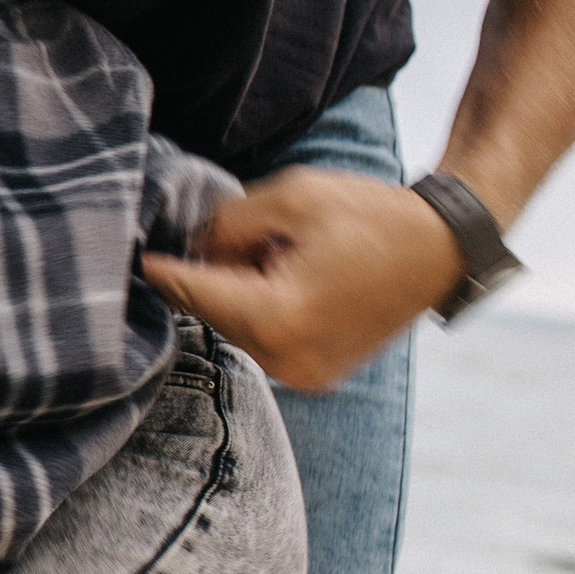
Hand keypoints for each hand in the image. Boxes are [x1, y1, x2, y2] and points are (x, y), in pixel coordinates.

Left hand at [140, 166, 463, 392]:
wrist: (442, 248)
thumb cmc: (370, 216)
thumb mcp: (289, 198)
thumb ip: (227, 225)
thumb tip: (192, 249)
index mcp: (279, 316)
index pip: (194, 294)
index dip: (162, 271)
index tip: (132, 258)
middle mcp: (288, 358)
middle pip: (213, 313)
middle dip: (209, 275)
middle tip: (227, 237)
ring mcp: (304, 374)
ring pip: (237, 327)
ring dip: (237, 292)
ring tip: (274, 254)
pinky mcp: (316, 375)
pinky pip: (265, 339)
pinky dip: (261, 309)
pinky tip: (286, 276)